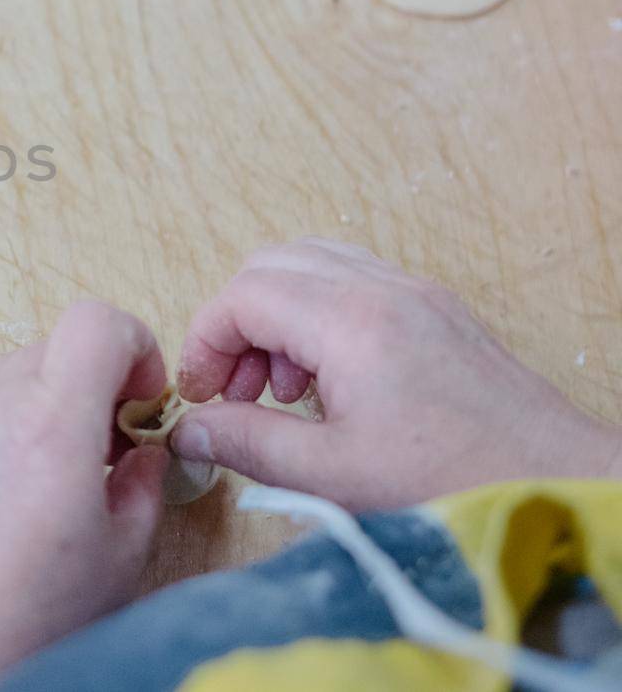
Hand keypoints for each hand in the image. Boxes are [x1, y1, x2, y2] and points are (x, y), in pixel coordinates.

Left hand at [0, 303, 170, 691]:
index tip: (140, 399)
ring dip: (42, 405)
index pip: (96, 322)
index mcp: (50, 430)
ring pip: (8, 374)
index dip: (134, 348)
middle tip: (105, 448)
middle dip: (92, 384)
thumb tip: (145, 453)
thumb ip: (144, 487)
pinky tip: (2, 495)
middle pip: (54, 346)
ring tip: (52, 477)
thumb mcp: (118, 561)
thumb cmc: (18, 624)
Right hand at [172, 238, 621, 510]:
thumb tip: (190, 431)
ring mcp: (417, 294)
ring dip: (278, 317)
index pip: (244, 295)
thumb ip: (250, 445)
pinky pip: (354, 282)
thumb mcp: (335, 476)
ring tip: (282, 392)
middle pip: (272, 265)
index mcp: (354, 322)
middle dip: (237, 323)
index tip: (201, 394)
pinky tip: (329, 385)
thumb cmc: (460, 485)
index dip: (205, 341)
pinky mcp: (438, 311)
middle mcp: (385, 290)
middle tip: (234, 390)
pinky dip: (319, 317)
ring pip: (313, 265)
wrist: (563, 488)